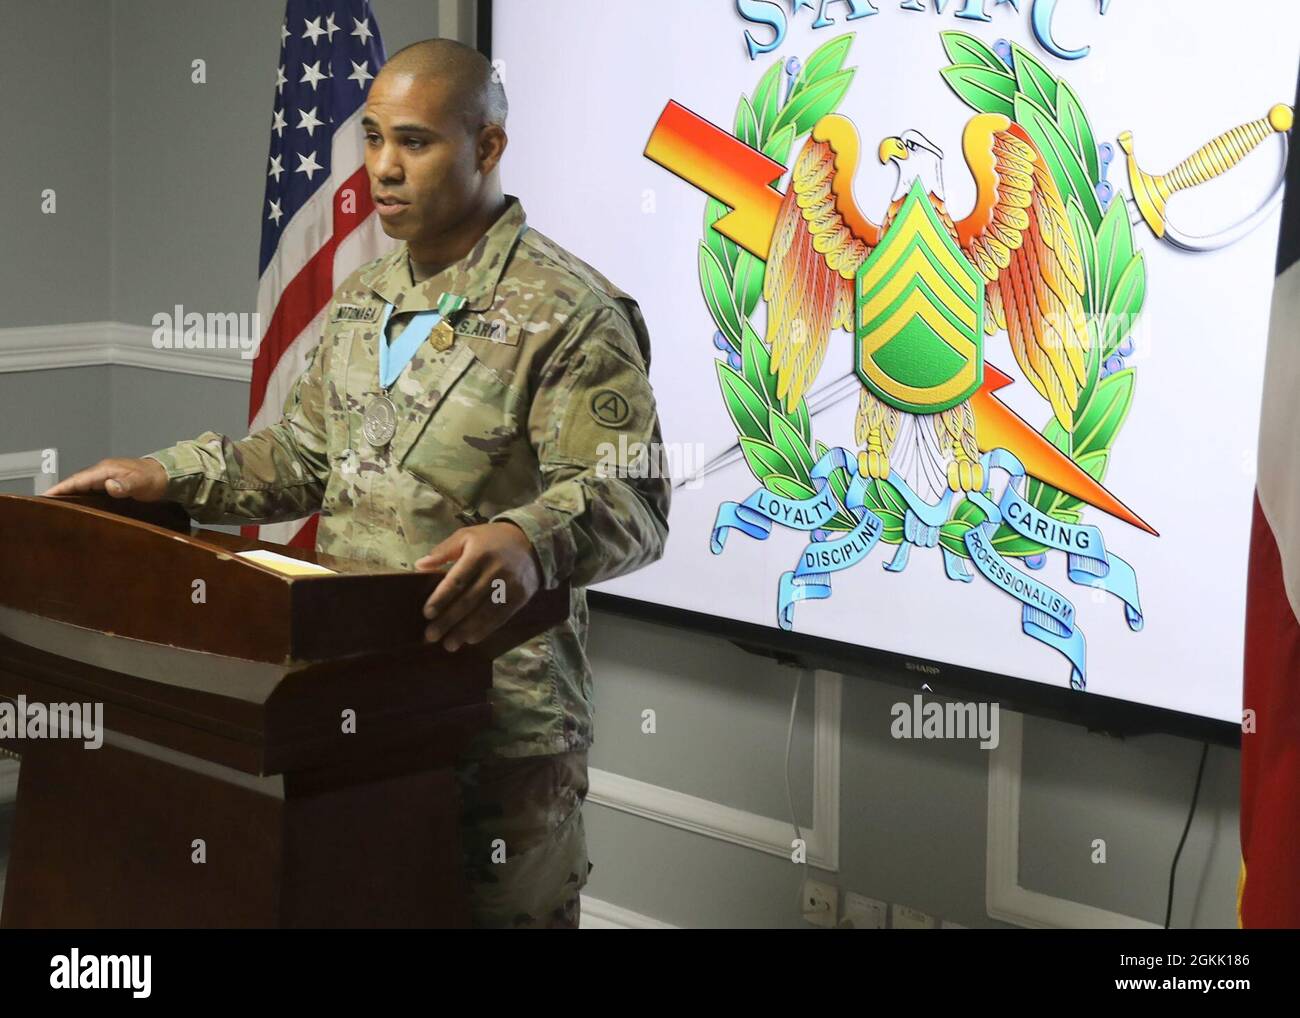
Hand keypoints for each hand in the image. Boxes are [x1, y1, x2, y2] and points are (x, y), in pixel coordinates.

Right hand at [45, 457, 168, 500]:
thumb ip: (127, 484)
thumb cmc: (155, 480)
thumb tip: (110, 486)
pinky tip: (78, 508)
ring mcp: (107, 478)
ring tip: (55, 510)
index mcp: (106, 470)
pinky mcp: (112, 485)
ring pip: (83, 488)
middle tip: (43, 508)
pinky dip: (82, 498)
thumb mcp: (142, 483)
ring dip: (70, 496)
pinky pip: (91, 492)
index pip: (78, 479)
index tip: (44, 497)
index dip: (61, 488)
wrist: (169, 477)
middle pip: (76, 483)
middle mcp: (103, 472)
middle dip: (60, 493)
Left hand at [415, 522, 542, 651]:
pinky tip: (471, 638)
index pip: (457, 581)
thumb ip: (444, 550)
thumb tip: (420, 565)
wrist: (532, 541)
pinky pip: (500, 617)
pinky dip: (485, 629)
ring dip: (465, 631)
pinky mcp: (520, 596)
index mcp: (478, 554)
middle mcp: (495, 571)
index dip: (441, 599)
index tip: (427, 614)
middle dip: (448, 621)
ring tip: (449, 644)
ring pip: (484, 613)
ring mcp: (509, 585)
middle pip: (468, 601)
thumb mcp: (467, 536)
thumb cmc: (492, 540)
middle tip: (431, 636)